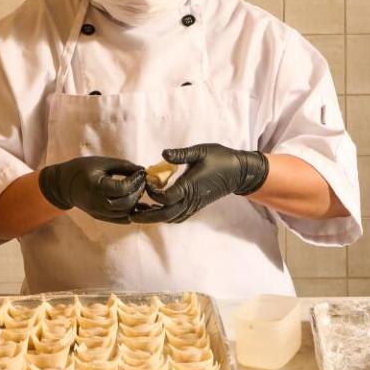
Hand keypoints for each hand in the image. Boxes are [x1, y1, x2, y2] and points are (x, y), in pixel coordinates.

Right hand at [38, 156, 145, 222]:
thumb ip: (123, 166)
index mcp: (96, 187)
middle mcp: (97, 203)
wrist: (64, 184)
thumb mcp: (102, 162)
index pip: (122, 188)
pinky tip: (137, 204)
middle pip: (125, 203)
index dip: (135, 181)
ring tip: (139, 190)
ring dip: (135, 203)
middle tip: (143, 182)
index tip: (142, 173)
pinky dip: (130, 213)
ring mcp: (98, 212)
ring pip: (125, 214)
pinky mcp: (100, 217)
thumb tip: (142, 170)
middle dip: (138, 192)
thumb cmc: (82, 169)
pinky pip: (119, 220)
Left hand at [130, 143, 268, 223]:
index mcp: (190, 186)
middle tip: (131, 215)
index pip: (166, 198)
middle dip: (148, 216)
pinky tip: (158, 211)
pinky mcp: (196, 206)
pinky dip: (167, 217)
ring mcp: (194, 205)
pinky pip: (179, 217)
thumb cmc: (219, 158)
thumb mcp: (200, 151)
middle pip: (166, 215)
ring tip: (140, 214)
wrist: (238, 172)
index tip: (145, 183)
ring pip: (172, 218)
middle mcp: (191, 199)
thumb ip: (181, 154)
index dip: (153, 194)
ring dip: (156, 218)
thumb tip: (163, 153)